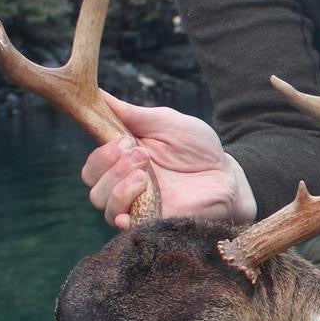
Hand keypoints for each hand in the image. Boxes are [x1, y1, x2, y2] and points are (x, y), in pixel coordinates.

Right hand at [80, 91, 257, 230]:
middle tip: (140, 154)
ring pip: (103, 203)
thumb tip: (98, 95)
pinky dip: (122, 213)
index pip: (93, 163)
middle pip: (92, 184)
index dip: (101, 153)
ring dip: (118, 185)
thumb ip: (132, 114)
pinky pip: (123, 225)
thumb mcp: (165, 122)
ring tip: (145, 175)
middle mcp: (124, 184)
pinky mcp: (151, 221)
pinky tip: (138, 196)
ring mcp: (137, 205)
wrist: (227, 174)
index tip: (125, 140)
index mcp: (124, 160)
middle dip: (110, 166)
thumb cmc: (198, 148)